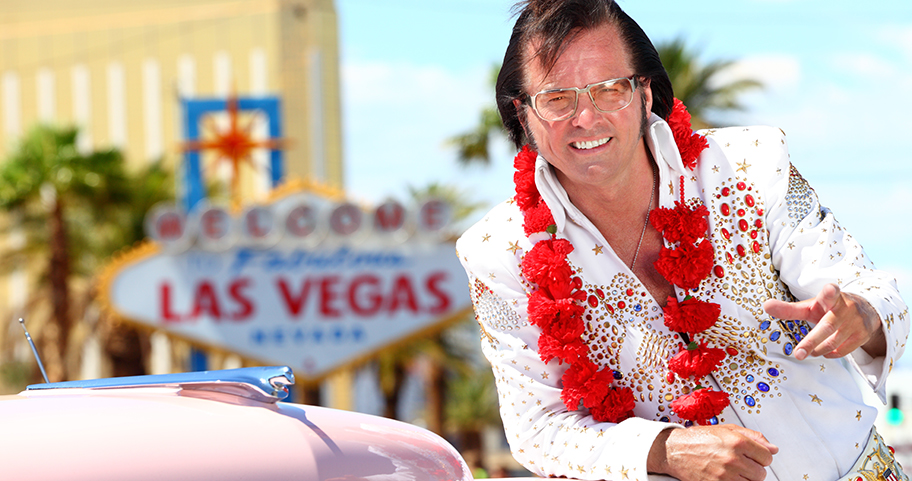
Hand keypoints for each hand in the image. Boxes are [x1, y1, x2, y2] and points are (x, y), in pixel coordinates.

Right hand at [648, 424, 777, 480]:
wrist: (675, 450)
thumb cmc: (698, 438)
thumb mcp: (726, 430)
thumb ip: (752, 437)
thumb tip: (773, 448)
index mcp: (738, 442)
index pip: (767, 457)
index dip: (761, 457)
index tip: (753, 456)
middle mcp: (733, 459)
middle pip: (761, 473)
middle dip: (753, 469)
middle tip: (741, 463)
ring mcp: (726, 475)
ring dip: (745, 478)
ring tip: (732, 470)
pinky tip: (727, 476)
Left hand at [762, 283, 884, 359]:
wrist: (865, 311)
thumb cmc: (829, 308)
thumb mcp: (811, 306)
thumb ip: (789, 309)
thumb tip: (765, 306)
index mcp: (832, 298)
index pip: (831, 294)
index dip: (830, 292)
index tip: (830, 289)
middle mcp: (846, 308)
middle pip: (827, 327)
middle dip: (811, 341)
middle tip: (798, 354)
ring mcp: (856, 323)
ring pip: (834, 341)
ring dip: (817, 350)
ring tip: (805, 352)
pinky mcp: (862, 335)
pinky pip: (843, 350)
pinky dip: (830, 354)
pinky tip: (823, 352)